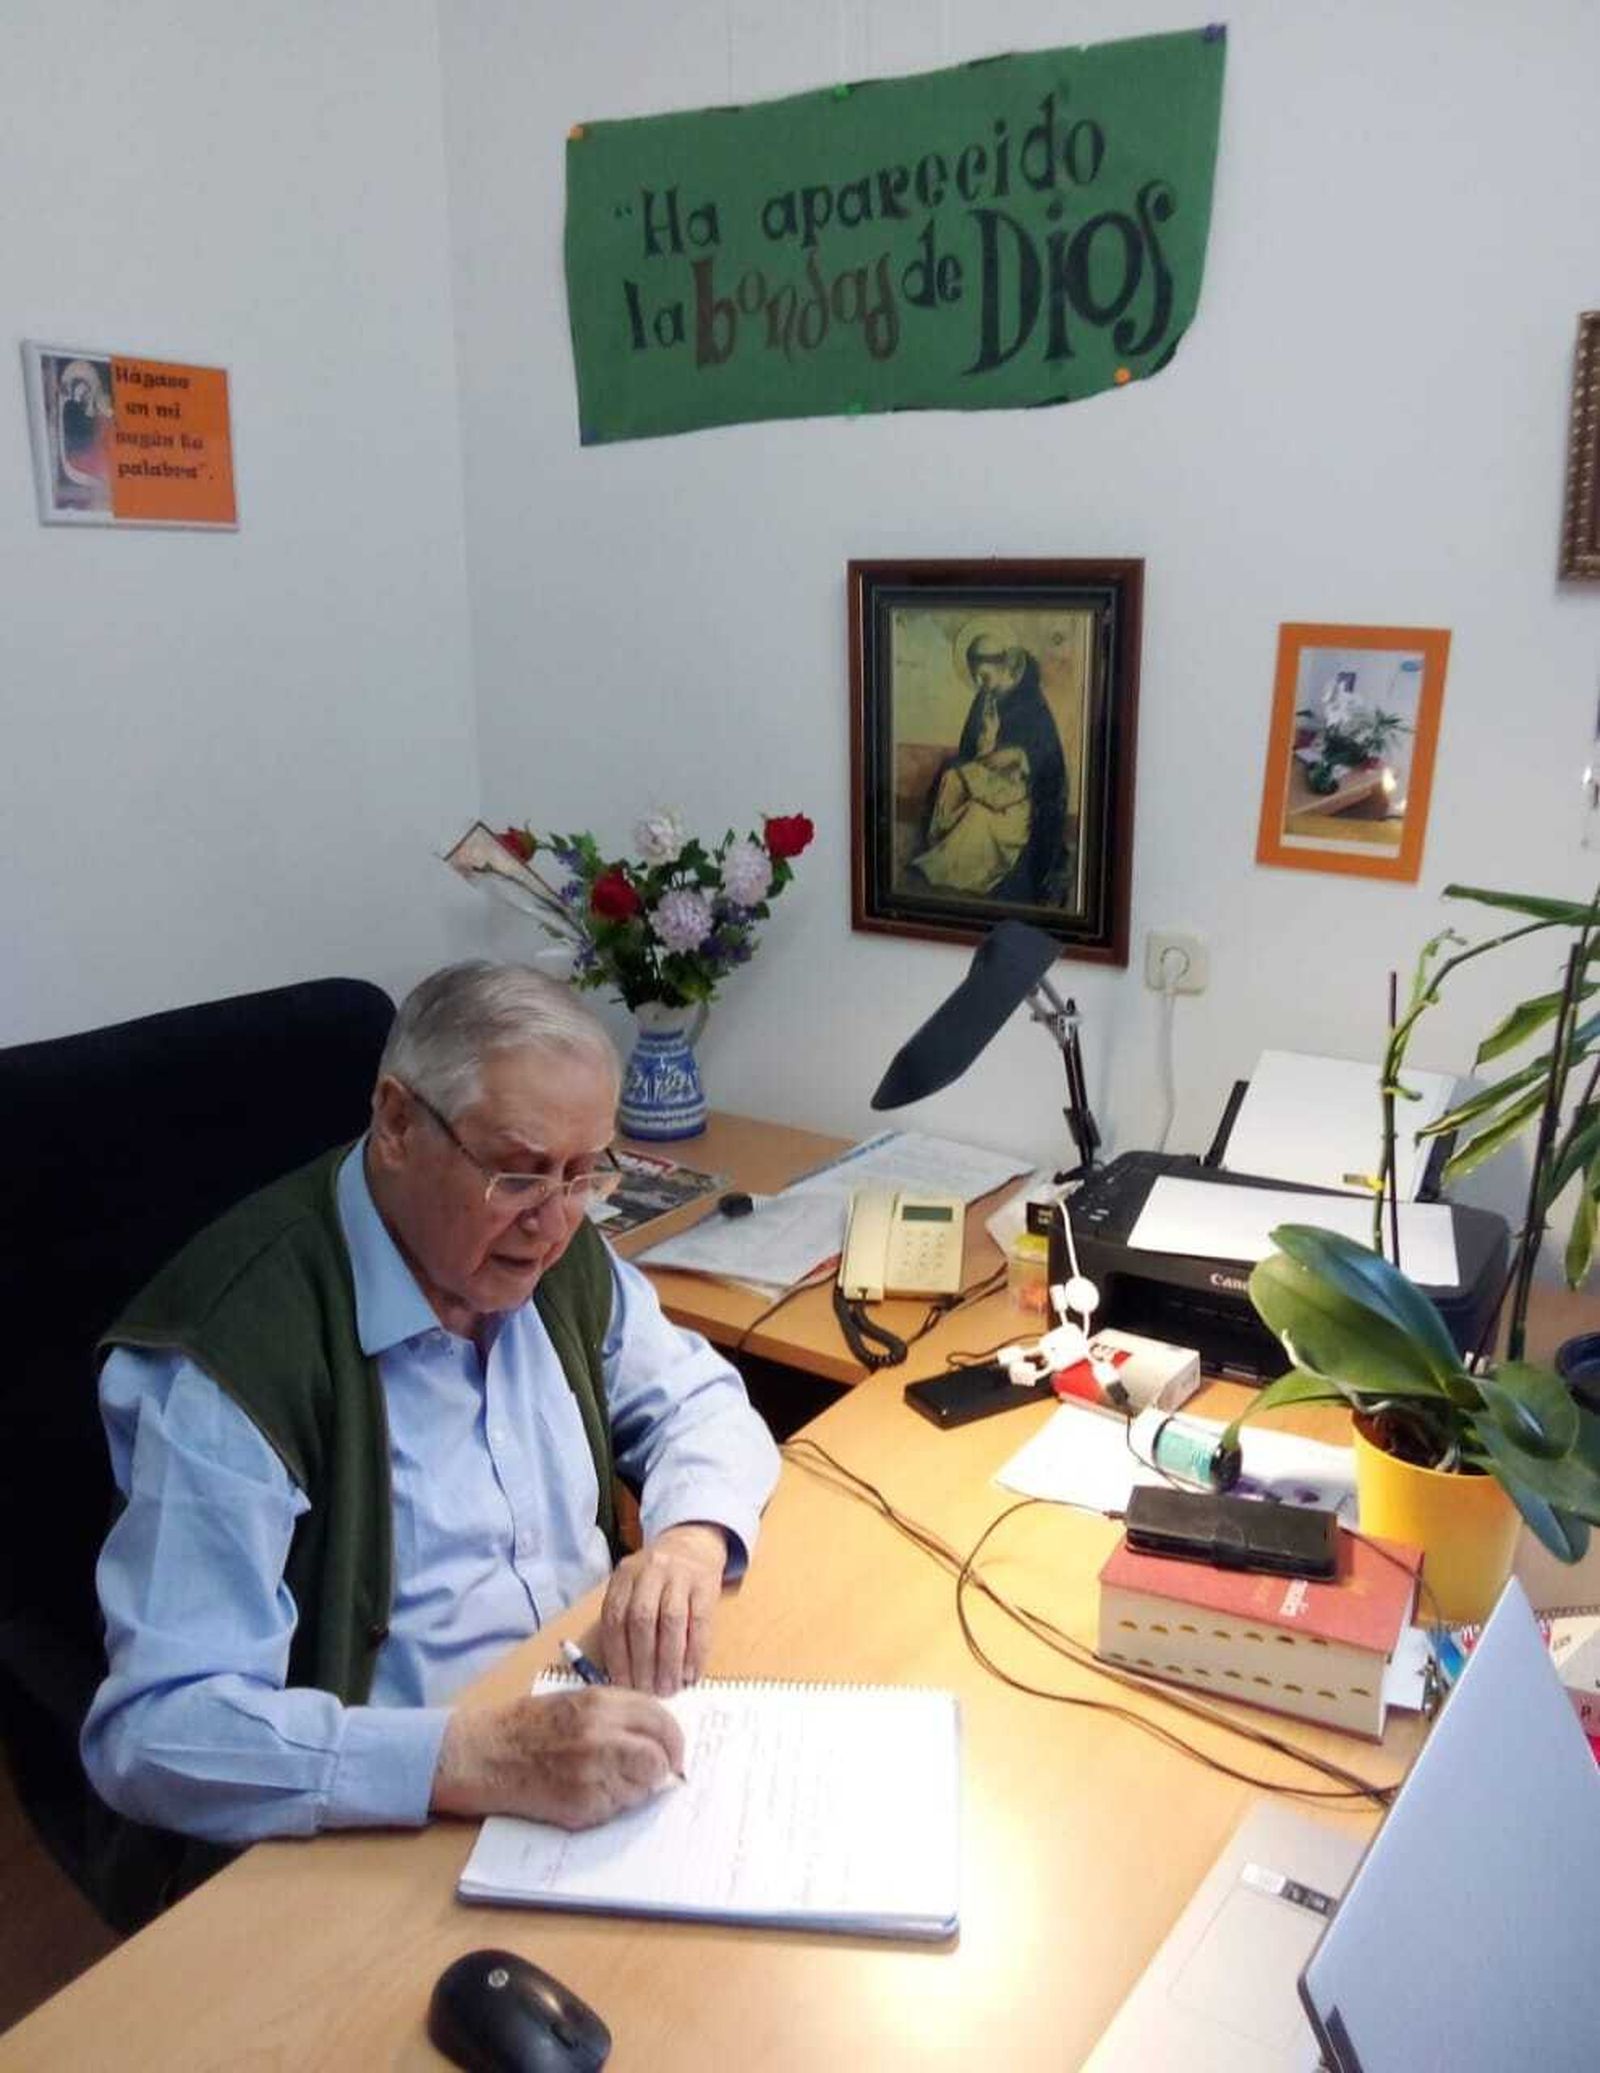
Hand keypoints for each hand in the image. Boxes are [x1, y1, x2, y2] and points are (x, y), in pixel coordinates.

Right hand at [430, 1686, 683, 1828]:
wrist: (486, 1754)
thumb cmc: (530, 1725)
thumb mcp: (578, 1700)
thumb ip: (619, 1714)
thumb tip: (658, 1737)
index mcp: (602, 1703)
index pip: (661, 1721)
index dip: (673, 1740)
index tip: (673, 1753)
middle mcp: (602, 1736)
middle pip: (658, 1758)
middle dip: (661, 1769)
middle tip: (653, 1774)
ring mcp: (593, 1773)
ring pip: (642, 1789)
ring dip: (636, 1789)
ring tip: (610, 1781)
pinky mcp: (582, 1806)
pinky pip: (616, 1810)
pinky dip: (612, 1806)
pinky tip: (589, 1794)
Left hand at [598, 1522, 728, 1694]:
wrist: (693, 1543)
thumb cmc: (657, 1577)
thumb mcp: (634, 1586)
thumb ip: (624, 1619)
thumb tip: (619, 1674)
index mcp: (625, 1574)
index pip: (615, 1618)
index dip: (617, 1655)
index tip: (622, 1685)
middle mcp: (650, 1571)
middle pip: (642, 1620)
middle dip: (643, 1661)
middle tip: (647, 1691)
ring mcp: (680, 1575)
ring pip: (671, 1621)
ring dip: (669, 1660)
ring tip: (668, 1687)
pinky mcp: (706, 1584)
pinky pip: (700, 1622)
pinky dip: (695, 1652)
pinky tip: (691, 1673)